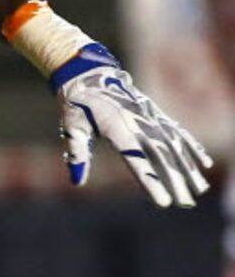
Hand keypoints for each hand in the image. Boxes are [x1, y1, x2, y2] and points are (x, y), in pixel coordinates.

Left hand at [52, 46, 211, 207]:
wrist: (90, 74)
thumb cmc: (77, 104)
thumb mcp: (71, 127)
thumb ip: (77, 154)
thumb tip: (77, 181)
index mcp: (116, 126)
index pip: (136, 158)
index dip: (150, 180)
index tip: (162, 201)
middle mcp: (138, 121)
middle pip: (162, 155)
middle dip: (175, 179)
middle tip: (186, 202)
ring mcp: (150, 117)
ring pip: (175, 145)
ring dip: (188, 166)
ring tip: (199, 188)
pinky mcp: (155, 114)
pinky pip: (177, 132)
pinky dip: (191, 147)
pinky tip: (203, 163)